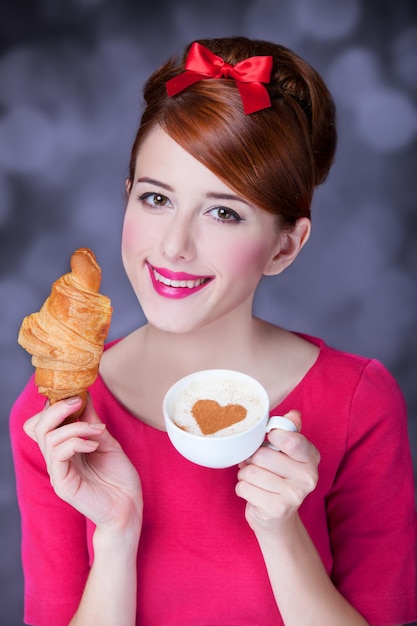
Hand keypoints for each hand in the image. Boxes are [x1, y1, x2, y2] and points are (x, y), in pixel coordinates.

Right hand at [24, 395, 142, 532]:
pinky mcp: (63, 484)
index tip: (77, 396)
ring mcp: (58, 472)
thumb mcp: (107, 441)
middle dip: (57, 408)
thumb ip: (92, 422)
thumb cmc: (119, 479)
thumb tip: (85, 395)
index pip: (42, 423)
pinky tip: (93, 445)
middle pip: (37, 427)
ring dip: (75, 426)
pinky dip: (75, 442)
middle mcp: (57, 459)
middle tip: (79, 402)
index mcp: (64, 449)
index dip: (53, 406)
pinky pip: (58, 455)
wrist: (129, 509)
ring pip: (48, 438)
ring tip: (97, 430)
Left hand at [235, 410, 319, 535]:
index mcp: (312, 458)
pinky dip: (242, 488)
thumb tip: (293, 414)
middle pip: (263, 456)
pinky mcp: (277, 509)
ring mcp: (294, 495)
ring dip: (244, 474)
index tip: (269, 440)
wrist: (277, 518)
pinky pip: (244, 488)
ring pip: (251, 472)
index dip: (272, 436)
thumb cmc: (279, 477)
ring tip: (253, 478)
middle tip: (255, 464)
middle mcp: (308, 477)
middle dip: (251, 459)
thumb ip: (290, 431)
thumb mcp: (287, 454)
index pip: (290, 440)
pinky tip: (253, 492)